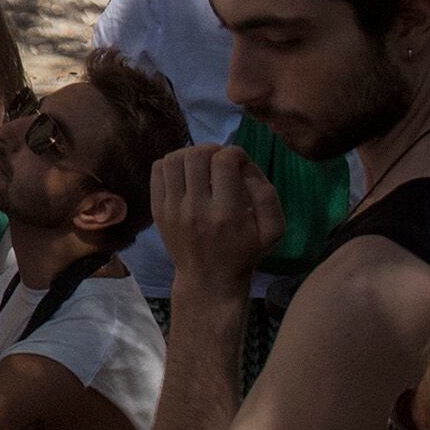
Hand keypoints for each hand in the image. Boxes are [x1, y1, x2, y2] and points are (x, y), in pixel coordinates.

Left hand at [153, 144, 282, 291]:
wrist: (209, 280)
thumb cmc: (244, 253)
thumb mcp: (272, 230)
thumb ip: (266, 194)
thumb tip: (245, 165)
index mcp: (227, 213)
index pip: (224, 162)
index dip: (236, 153)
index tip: (240, 163)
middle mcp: (196, 209)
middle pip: (196, 155)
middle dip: (213, 149)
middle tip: (221, 160)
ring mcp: (172, 210)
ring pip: (173, 159)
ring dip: (190, 153)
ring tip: (202, 164)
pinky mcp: (158, 211)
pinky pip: (157, 171)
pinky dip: (172, 164)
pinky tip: (186, 173)